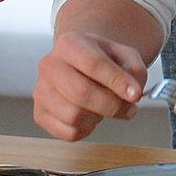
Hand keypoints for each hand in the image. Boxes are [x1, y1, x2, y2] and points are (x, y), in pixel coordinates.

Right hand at [32, 28, 147, 141]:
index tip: (135, 94)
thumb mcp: (125, 56)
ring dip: (98, 117)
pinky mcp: (40, 113)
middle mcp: (49, 65)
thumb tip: (132, 93)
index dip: (117, 81)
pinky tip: (91, 116)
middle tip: (128, 109)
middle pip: (80, 93)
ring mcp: (41, 90)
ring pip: (73, 116)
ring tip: (105, 108)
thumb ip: (135, 71)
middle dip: (111, 106)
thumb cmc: (102, 60)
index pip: (93, 63)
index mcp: (69, 43)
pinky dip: (86, 129)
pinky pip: (68, 132)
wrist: (81, 65)